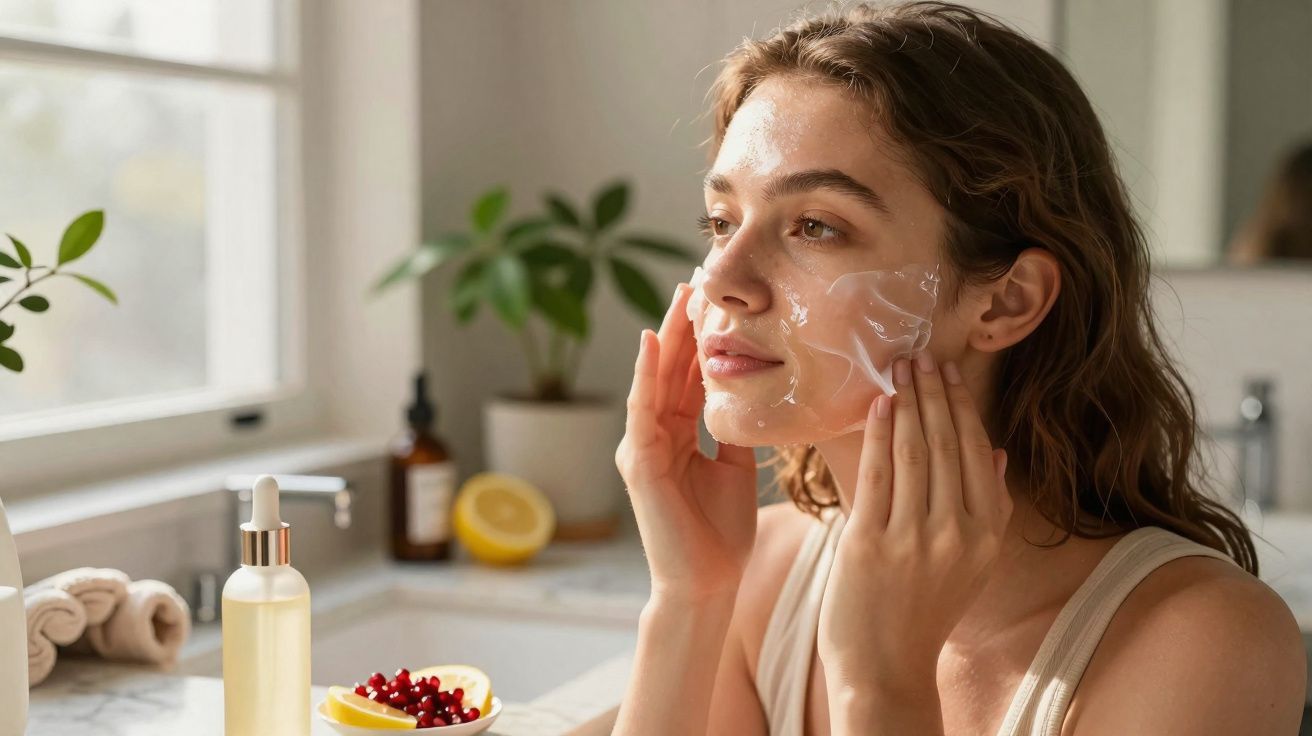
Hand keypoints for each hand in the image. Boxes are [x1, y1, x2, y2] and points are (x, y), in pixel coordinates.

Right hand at [616, 283, 759, 601]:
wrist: (709, 582)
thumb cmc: (720, 532)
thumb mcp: (735, 466)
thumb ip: (734, 428)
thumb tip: (751, 388)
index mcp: (678, 434)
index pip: (688, 375)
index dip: (702, 338)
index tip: (717, 300)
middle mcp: (656, 434)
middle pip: (671, 368)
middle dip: (684, 325)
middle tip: (696, 280)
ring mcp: (643, 446)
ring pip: (655, 379)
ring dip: (667, 336)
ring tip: (679, 296)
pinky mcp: (639, 461)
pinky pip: (642, 408)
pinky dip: (647, 374)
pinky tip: (654, 341)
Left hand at [817, 352, 1011, 693]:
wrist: (885, 670)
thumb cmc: (923, 611)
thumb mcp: (971, 564)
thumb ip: (988, 508)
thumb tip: (998, 451)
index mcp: (987, 535)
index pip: (978, 454)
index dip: (963, 408)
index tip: (950, 373)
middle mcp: (957, 535)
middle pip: (948, 446)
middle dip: (935, 394)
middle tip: (921, 354)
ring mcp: (914, 539)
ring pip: (916, 453)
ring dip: (909, 403)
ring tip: (901, 368)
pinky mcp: (870, 544)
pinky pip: (878, 475)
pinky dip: (880, 435)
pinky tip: (880, 405)